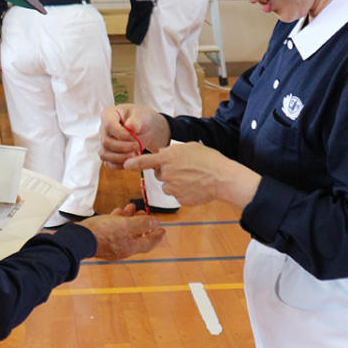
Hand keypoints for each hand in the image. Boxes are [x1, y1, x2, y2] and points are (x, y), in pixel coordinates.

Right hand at [81, 203, 164, 259]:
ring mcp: (112, 246)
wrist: (80, 238)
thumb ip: (141, 224)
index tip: (162, 230)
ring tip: (131, 208)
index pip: (149, 242)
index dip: (157, 235)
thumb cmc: (101, 232)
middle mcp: (122, 249)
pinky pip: (114, 231)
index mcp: (131, 247)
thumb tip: (155, 223)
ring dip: (130, 220)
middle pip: (137, 236)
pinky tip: (117, 213)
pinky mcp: (102, 241)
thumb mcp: (125, 225)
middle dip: (142, 224)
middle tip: (145, 215)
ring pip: (125, 232)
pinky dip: (118, 221)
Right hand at [99, 104, 170, 167]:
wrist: (146, 128)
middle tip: (138, 146)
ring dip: (121, 158)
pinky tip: (131, 161)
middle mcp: (103, 128)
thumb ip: (136, 121)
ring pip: (104, 154)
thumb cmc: (142, 118)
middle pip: (106, 142)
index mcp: (108, 114)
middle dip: (123, 147)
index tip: (135, 137)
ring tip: (135, 155)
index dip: (121, 134)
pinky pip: (108, 163)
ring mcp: (103, 142)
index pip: (109, 125)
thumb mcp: (142, 116)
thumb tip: (130, 127)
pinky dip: (119, 165)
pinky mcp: (108, 153)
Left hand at [125, 143, 260, 209]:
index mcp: (168, 158)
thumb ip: (172, 151)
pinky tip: (195, 187)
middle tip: (185, 169)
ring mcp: (172, 188)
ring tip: (193, 178)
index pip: (144, 161)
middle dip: (167, 172)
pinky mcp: (179, 199)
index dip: (133, 163)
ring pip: (168, 185)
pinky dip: (184, 192)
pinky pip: (177, 195)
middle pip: (159, 174)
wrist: (222, 178)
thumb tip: (162, 154)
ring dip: (175, 182)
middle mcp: (166, 173)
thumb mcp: (190, 147)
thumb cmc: (209, 160)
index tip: (125, 165)